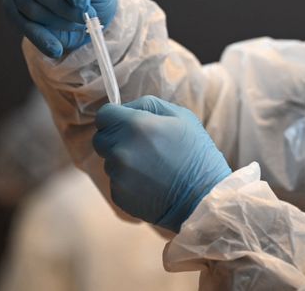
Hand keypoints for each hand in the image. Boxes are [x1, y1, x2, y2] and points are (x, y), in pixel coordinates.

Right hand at [3, 0, 116, 57]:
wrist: (82, 4)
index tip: (85, 3)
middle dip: (63, 7)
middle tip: (85, 19)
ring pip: (28, 6)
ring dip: (56, 22)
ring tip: (78, 26)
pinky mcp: (9, 3)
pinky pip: (20, 23)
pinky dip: (40, 38)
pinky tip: (56, 48)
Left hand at [93, 96, 231, 231]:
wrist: (203, 198)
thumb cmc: (196, 153)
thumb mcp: (182, 117)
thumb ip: (149, 105)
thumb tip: (127, 107)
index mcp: (135, 125)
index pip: (104, 115)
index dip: (115, 116)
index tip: (126, 122)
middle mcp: (121, 149)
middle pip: (101, 138)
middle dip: (116, 137)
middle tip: (142, 144)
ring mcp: (118, 175)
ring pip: (108, 160)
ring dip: (123, 159)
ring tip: (151, 165)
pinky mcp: (119, 195)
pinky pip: (115, 181)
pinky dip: (128, 180)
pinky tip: (150, 182)